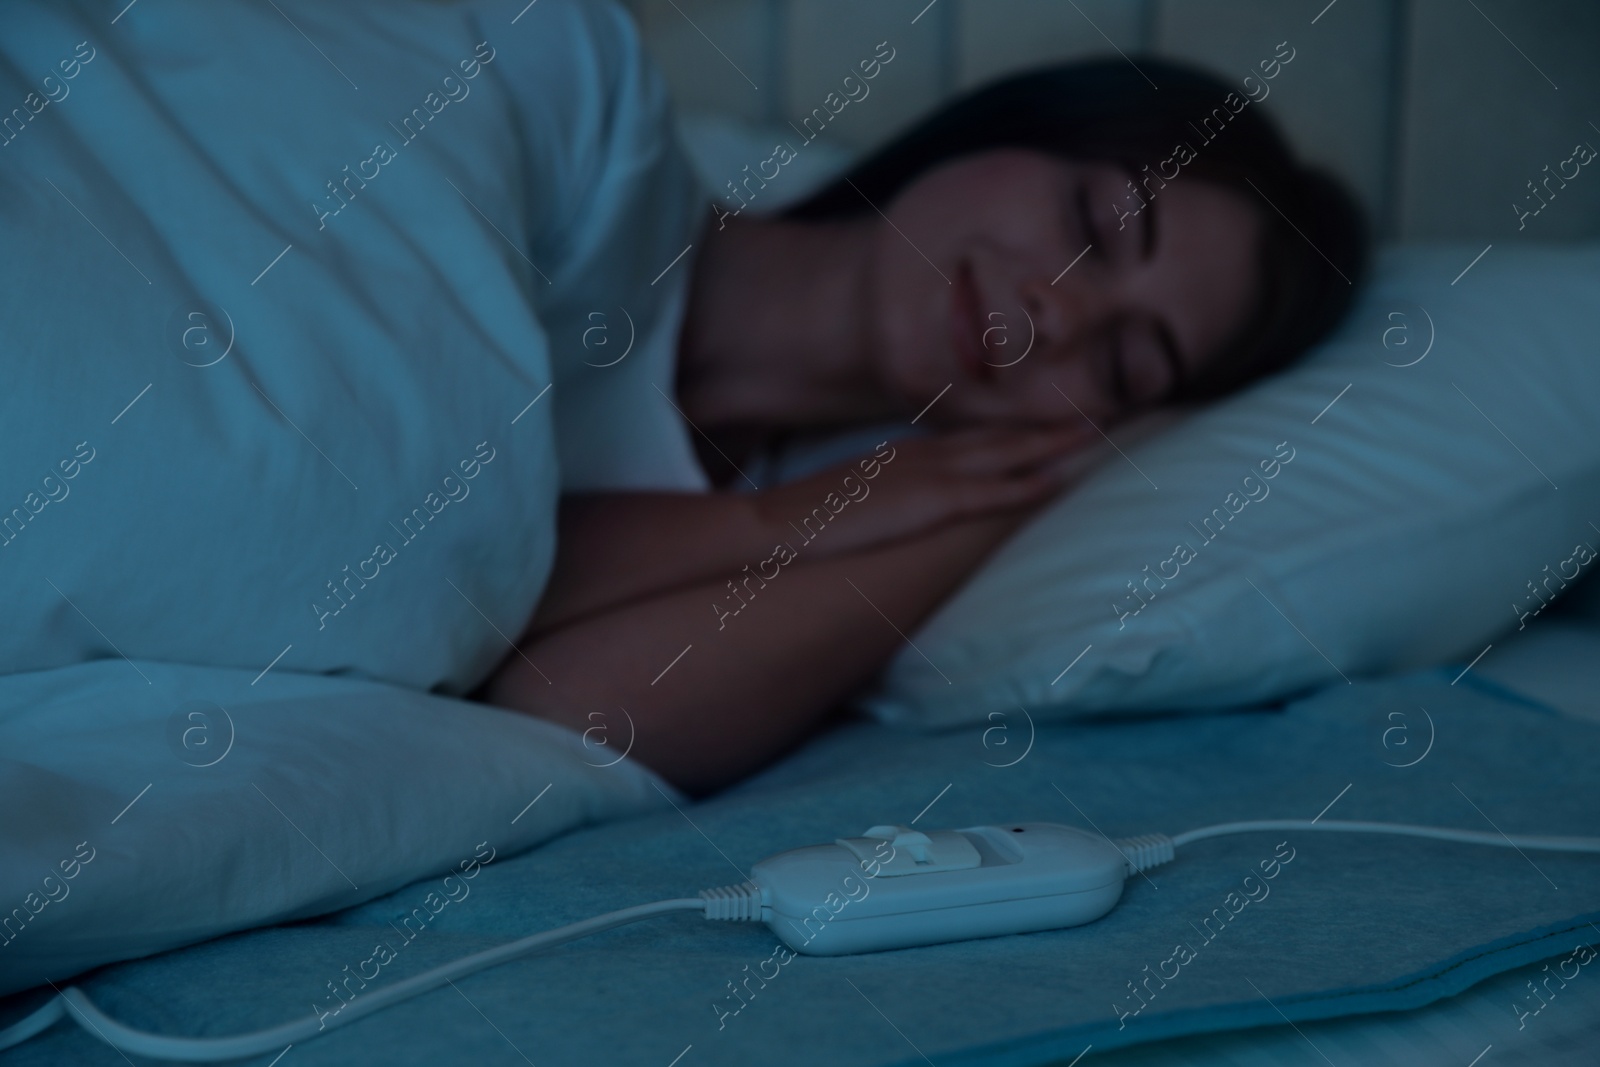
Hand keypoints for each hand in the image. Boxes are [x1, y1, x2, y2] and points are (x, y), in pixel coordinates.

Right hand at [753, 425, 1092, 558]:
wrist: (772, 524)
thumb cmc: (800, 520)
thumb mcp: (846, 500)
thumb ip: (876, 497)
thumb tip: (892, 508)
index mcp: (901, 454)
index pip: (968, 437)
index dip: (1010, 429)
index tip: (1044, 422)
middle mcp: (920, 454)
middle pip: (995, 435)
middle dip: (1043, 425)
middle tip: (1092, 412)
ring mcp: (926, 475)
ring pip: (1004, 452)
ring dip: (1050, 443)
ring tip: (1094, 432)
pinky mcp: (927, 503)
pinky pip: (991, 492)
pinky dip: (1028, 484)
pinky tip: (1059, 480)